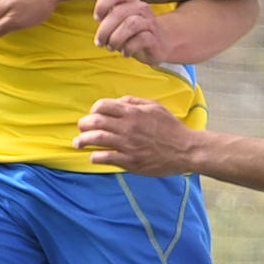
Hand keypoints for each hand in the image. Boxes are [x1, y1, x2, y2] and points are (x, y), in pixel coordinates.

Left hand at [75, 96, 201, 175]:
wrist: (185, 150)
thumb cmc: (171, 127)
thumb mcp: (155, 107)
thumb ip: (134, 102)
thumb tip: (118, 101)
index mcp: (133, 112)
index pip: (103, 106)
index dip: (94, 110)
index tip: (93, 115)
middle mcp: (127, 127)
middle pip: (95, 122)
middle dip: (83, 125)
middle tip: (81, 128)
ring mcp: (127, 145)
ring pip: (96, 140)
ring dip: (83, 140)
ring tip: (78, 143)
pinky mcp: (130, 161)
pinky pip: (105, 158)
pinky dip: (95, 156)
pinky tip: (94, 156)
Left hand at [92, 0, 167, 62]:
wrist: (159, 45)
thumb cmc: (132, 34)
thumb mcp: (117, 24)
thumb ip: (106, 20)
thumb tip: (99, 29)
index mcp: (129, 0)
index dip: (102, 4)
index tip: (97, 19)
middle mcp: (141, 7)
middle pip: (118, 12)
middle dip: (104, 30)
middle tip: (100, 43)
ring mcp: (150, 22)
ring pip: (131, 23)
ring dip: (116, 39)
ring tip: (111, 48)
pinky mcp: (156, 38)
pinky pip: (142, 39)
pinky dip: (129, 48)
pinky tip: (126, 53)